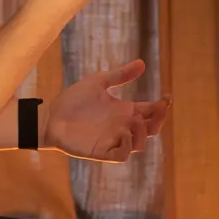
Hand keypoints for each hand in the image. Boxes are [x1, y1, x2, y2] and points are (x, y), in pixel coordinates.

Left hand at [44, 59, 170, 161]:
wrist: (50, 116)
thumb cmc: (73, 100)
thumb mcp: (98, 82)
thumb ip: (120, 75)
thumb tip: (142, 63)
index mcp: (124, 111)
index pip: (151, 111)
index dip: (162, 106)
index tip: (167, 97)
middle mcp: (122, 126)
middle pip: (151, 129)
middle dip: (159, 119)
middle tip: (159, 108)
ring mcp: (113, 140)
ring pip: (140, 144)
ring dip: (143, 133)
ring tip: (135, 119)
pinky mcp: (102, 151)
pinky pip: (123, 155)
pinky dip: (128, 146)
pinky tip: (123, 133)